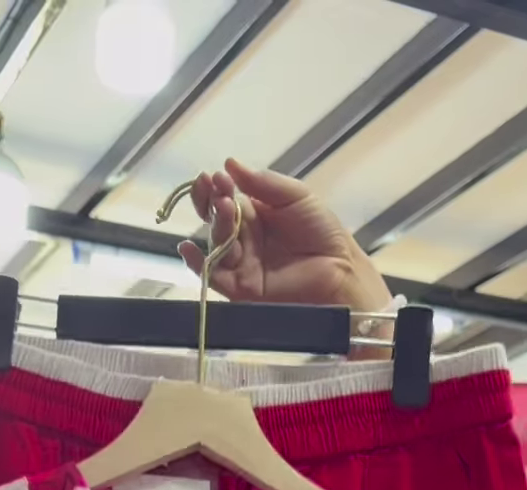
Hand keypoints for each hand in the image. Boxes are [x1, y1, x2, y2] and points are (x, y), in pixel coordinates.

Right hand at [179, 158, 389, 313]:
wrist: (339, 270)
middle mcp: (244, 238)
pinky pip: (214, 276)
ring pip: (216, 243)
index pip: (225, 198)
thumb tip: (230, 164)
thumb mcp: (296, 196)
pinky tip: (187, 249)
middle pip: (215, 219)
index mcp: (255, 215)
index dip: (216, 187)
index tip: (213, 175)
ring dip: (215, 224)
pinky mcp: (241, 288)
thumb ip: (263, 182)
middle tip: (214, 188)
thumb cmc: (322, 232)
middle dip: (210, 202)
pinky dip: (197, 264)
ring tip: (225, 208)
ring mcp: (241, 263)